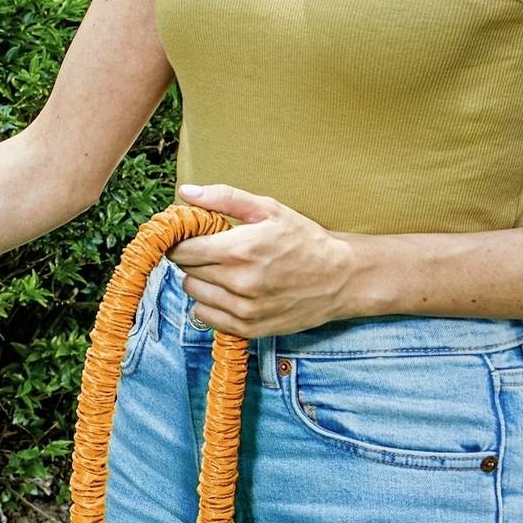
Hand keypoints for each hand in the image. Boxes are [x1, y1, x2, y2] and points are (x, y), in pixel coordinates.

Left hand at [169, 181, 363, 336]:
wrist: (341, 278)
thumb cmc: (304, 240)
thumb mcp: (268, 209)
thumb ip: (224, 198)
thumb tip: (185, 193)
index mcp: (238, 250)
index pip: (182, 250)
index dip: (181, 240)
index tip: (191, 236)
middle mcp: (238, 283)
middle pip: (186, 270)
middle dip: (193, 257)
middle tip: (213, 250)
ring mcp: (243, 310)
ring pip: (193, 293)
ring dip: (202, 280)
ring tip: (226, 270)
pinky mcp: (248, 329)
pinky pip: (205, 317)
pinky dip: (211, 304)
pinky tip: (230, 291)